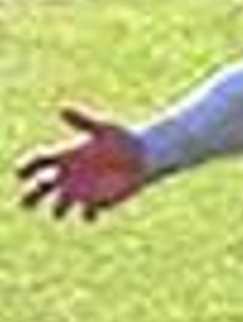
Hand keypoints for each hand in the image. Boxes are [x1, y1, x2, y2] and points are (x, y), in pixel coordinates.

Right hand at [15, 107, 149, 219]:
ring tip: (58, 210)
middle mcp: (69, 174)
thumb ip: (83, 119)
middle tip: (27, 202)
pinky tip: (91, 211)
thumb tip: (62, 107)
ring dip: (58, 209)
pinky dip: (88, 214)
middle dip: (31, 195)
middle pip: (41, 186)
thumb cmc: (120, 137)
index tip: (21, 172)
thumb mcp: (102, 126)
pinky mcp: (99, 201)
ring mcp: (82, 189)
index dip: (26, 166)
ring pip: (60, 204)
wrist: (142, 155)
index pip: (38, 160)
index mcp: (65, 154)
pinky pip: (88, 213)